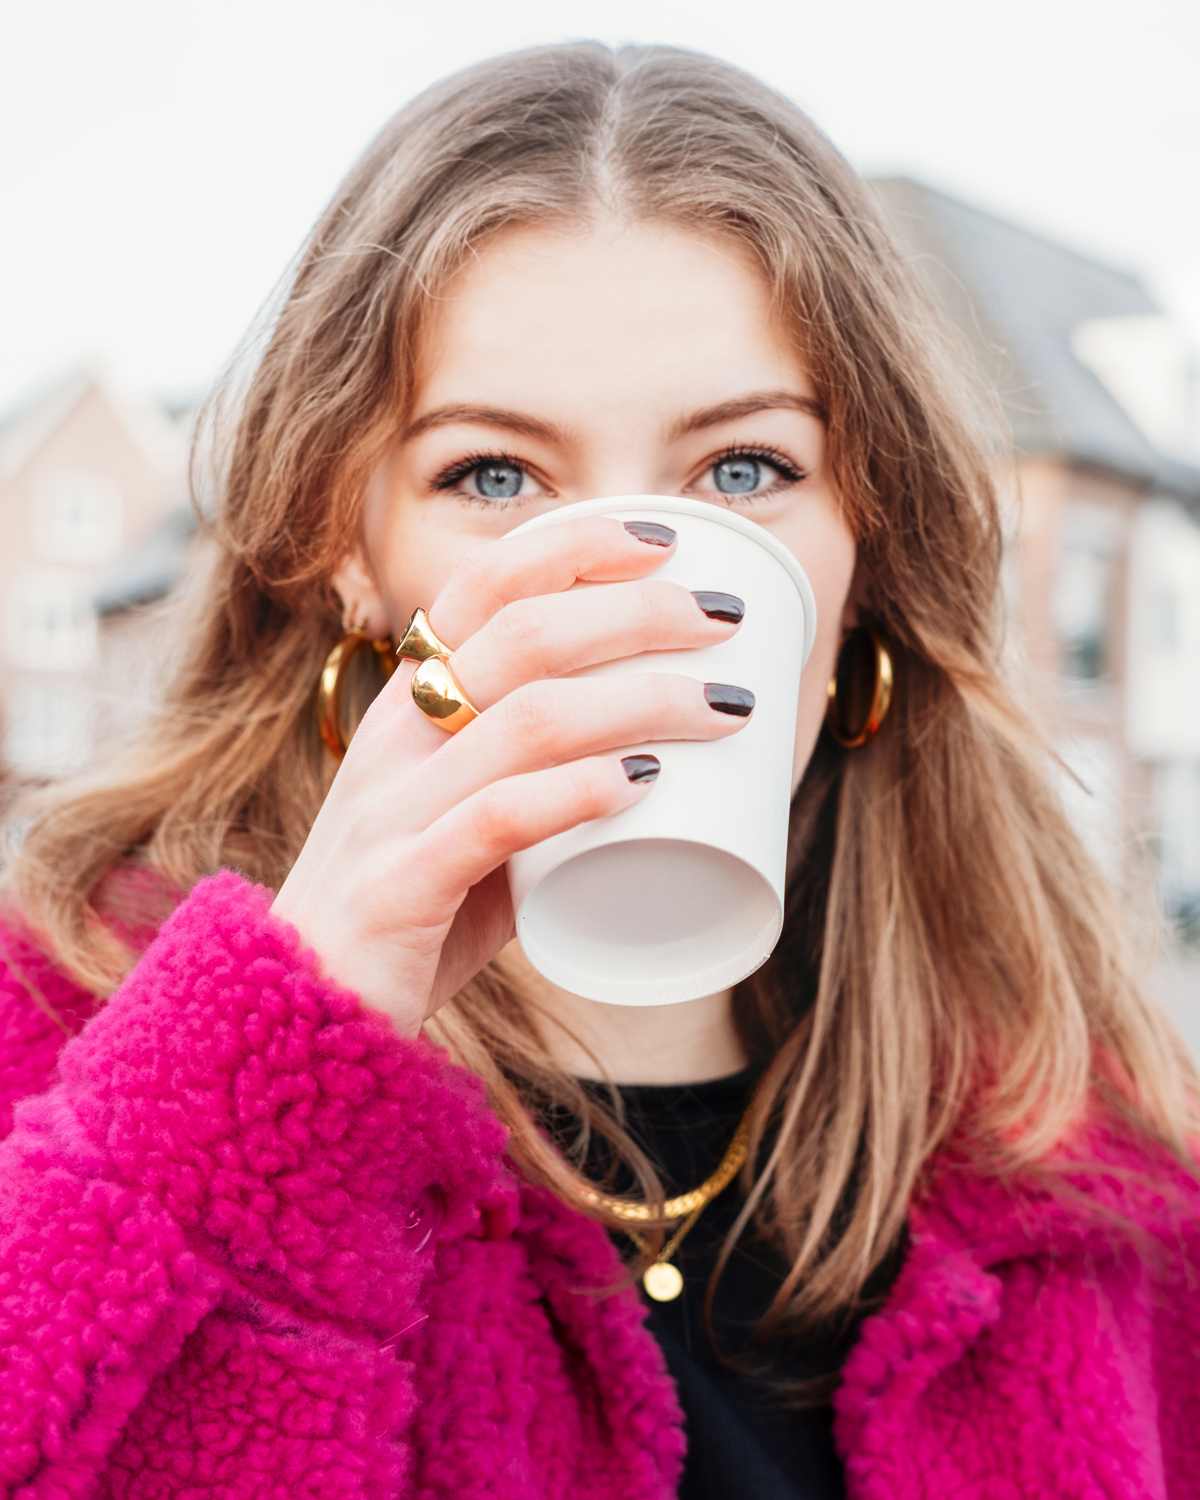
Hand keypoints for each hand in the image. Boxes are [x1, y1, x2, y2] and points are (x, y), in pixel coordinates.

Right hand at [272, 518, 751, 1035]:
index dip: (573, 546)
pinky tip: (644, 785)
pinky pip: (498, 818)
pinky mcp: (403, 885)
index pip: (481, 585)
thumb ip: (534, 781)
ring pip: (527, 716)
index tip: (663, 542)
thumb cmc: (410, 907)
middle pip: (523, 633)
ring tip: (724, 709)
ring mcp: (394, 809)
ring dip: (641, 700)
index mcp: (406, 704)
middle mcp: (394, 737)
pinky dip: (579, 791)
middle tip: (723, 623)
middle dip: (636, 613)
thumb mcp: (462, 816)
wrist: (305, 1009)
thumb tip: (656, 761)